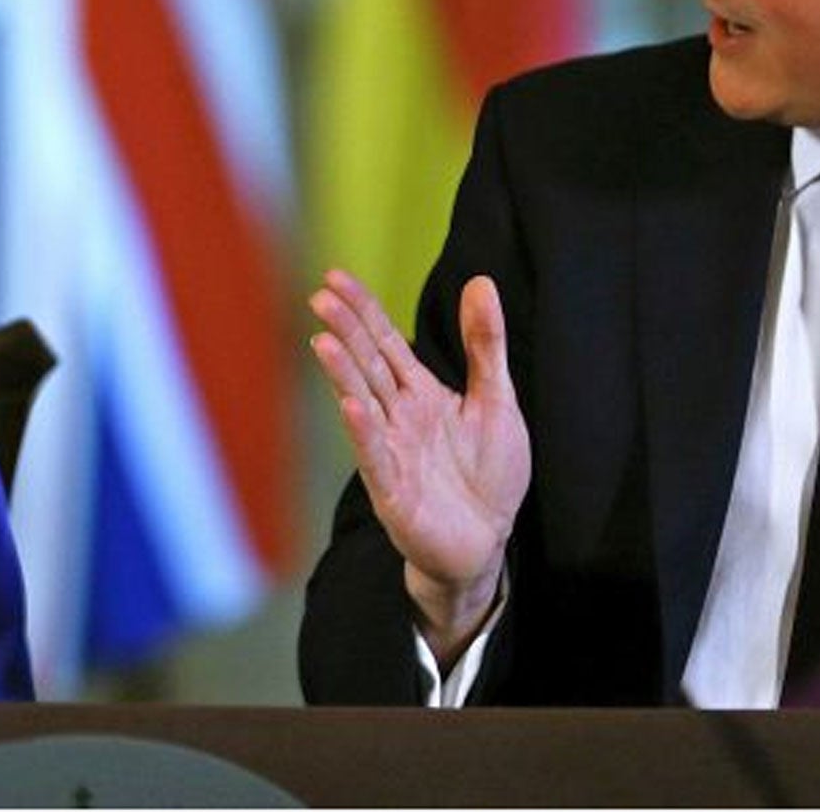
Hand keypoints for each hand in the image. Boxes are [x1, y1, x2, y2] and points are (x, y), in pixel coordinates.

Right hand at [309, 269, 531, 663]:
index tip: (335, 276)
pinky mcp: (394, 492)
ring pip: (364, 402)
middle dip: (346, 330)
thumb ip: (485, 344)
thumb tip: (480, 281)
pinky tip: (351, 404)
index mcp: (420, 392)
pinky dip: (364, 430)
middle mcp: (399, 416)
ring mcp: (392, 452)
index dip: (363, 309)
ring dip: (343, 372)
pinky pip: (375, 456)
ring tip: (322, 339)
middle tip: (321, 296)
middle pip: (368, 364)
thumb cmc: (489, 473)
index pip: (385, 341)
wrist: (489, 542)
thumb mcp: (498, 399)